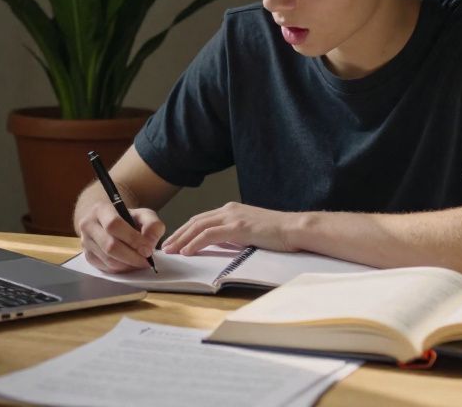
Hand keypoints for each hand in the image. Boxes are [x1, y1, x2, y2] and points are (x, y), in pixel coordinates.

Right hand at [75, 202, 164, 273]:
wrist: (106, 221)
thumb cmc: (126, 218)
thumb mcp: (142, 214)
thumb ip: (152, 225)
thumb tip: (149, 243)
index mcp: (101, 210)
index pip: (114, 225)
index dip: (132, 239)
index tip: (148, 249)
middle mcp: (88, 225)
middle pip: (110, 246)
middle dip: (132, 257)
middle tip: (146, 260)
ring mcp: (86, 242)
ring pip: (108, 260)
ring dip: (128, 265)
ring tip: (140, 262)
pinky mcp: (88, 256)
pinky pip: (106, 268)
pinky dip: (121, 269)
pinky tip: (130, 264)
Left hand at [162, 202, 299, 255]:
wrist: (295, 229)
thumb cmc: (278, 234)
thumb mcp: (251, 232)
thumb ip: (235, 235)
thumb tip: (222, 244)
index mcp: (232, 210)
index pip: (202, 219)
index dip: (186, 230)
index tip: (175, 241)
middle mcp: (229, 210)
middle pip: (196, 221)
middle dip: (179, 234)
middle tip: (166, 246)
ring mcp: (233, 217)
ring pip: (199, 227)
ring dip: (182, 239)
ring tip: (171, 250)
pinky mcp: (238, 227)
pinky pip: (209, 235)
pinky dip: (195, 243)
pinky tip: (187, 251)